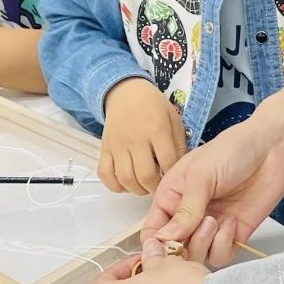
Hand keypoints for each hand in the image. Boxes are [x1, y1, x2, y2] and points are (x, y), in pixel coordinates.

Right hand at [100, 79, 185, 194]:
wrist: (126, 93)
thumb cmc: (154, 107)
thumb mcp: (173, 120)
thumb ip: (179, 145)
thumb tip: (179, 171)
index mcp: (157, 130)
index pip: (167, 163)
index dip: (172, 176)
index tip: (174, 178)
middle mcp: (136, 139)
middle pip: (145, 175)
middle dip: (155, 188)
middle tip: (159, 186)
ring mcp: (117, 145)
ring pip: (125, 178)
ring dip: (137, 190)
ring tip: (145, 186)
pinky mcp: (104, 149)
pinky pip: (105, 174)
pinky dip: (115, 185)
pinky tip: (126, 183)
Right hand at [141, 115, 283, 252]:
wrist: (271, 148)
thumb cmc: (233, 150)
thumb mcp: (201, 175)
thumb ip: (185, 209)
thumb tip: (165, 237)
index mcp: (171, 197)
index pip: (152, 231)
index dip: (157, 243)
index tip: (168, 244)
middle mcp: (188, 215)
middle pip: (173, 250)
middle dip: (184, 245)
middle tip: (200, 225)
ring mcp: (210, 227)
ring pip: (196, 257)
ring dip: (204, 244)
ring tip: (215, 220)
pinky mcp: (232, 235)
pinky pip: (219, 256)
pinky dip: (223, 245)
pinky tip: (231, 223)